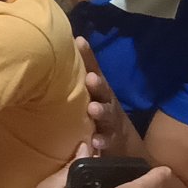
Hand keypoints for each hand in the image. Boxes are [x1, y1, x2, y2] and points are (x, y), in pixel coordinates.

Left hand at [76, 36, 136, 157]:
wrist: (125, 146)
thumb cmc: (100, 114)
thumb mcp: (92, 95)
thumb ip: (78, 79)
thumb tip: (61, 53)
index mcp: (100, 90)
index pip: (93, 69)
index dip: (87, 55)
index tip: (79, 41)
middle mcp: (107, 102)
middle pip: (103, 90)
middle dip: (97, 84)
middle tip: (90, 78)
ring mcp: (111, 122)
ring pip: (107, 115)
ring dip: (101, 111)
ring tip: (93, 108)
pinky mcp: (112, 141)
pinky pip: (107, 141)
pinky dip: (102, 141)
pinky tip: (96, 141)